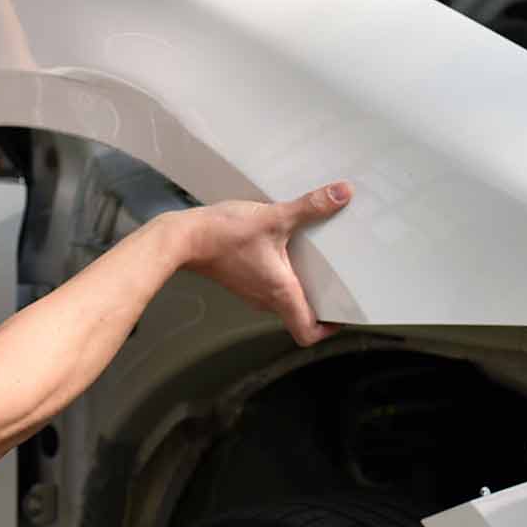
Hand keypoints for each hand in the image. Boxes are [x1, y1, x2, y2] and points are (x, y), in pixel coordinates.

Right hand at [174, 183, 352, 346]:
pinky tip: (285, 251)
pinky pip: (269, 287)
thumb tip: (341, 194)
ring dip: (300, 288)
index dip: (329, 329)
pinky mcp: (241, 280)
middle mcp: (266, 299)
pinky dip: (282, 276)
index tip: (342, 314)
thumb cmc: (223, 235)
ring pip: (284, 300)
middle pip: (299, 316)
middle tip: (337, 283)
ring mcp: (252, 292)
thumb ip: (310, 206)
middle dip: (320, 304)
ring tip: (316, 264)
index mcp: (280, 292)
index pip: (308, 332)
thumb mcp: (273, 217)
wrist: (183, 238)